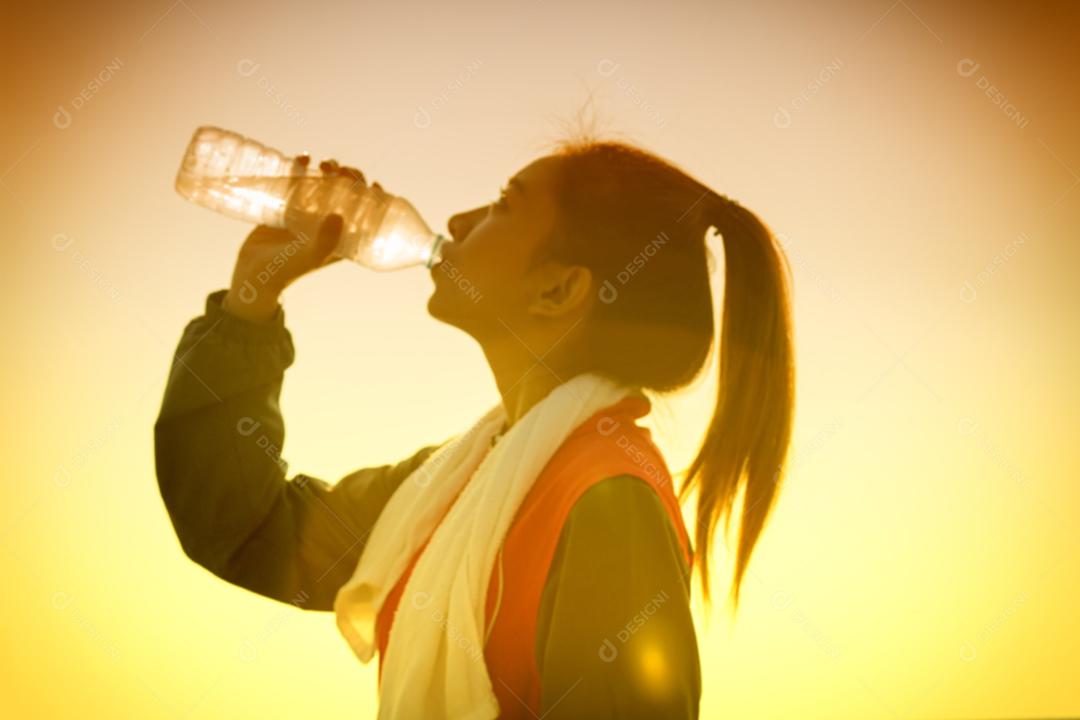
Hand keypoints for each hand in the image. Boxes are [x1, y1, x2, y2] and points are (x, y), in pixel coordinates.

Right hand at [222, 156, 368, 321]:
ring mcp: (308, 213)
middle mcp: (328, 224)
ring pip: (326, 185)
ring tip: (325, 164)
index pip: (366, 215)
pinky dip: (302, 168)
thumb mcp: (308, 258)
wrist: (251, 272)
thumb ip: (324, 242)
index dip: (374, 199)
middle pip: (347, 195)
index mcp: (341, 238)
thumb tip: (339, 217)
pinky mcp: (287, 205)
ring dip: (330, 171)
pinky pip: (299, 182)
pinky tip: (302, 158)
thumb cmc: (284, 271)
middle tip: (342, 171)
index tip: (373, 185)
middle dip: (350, 179)